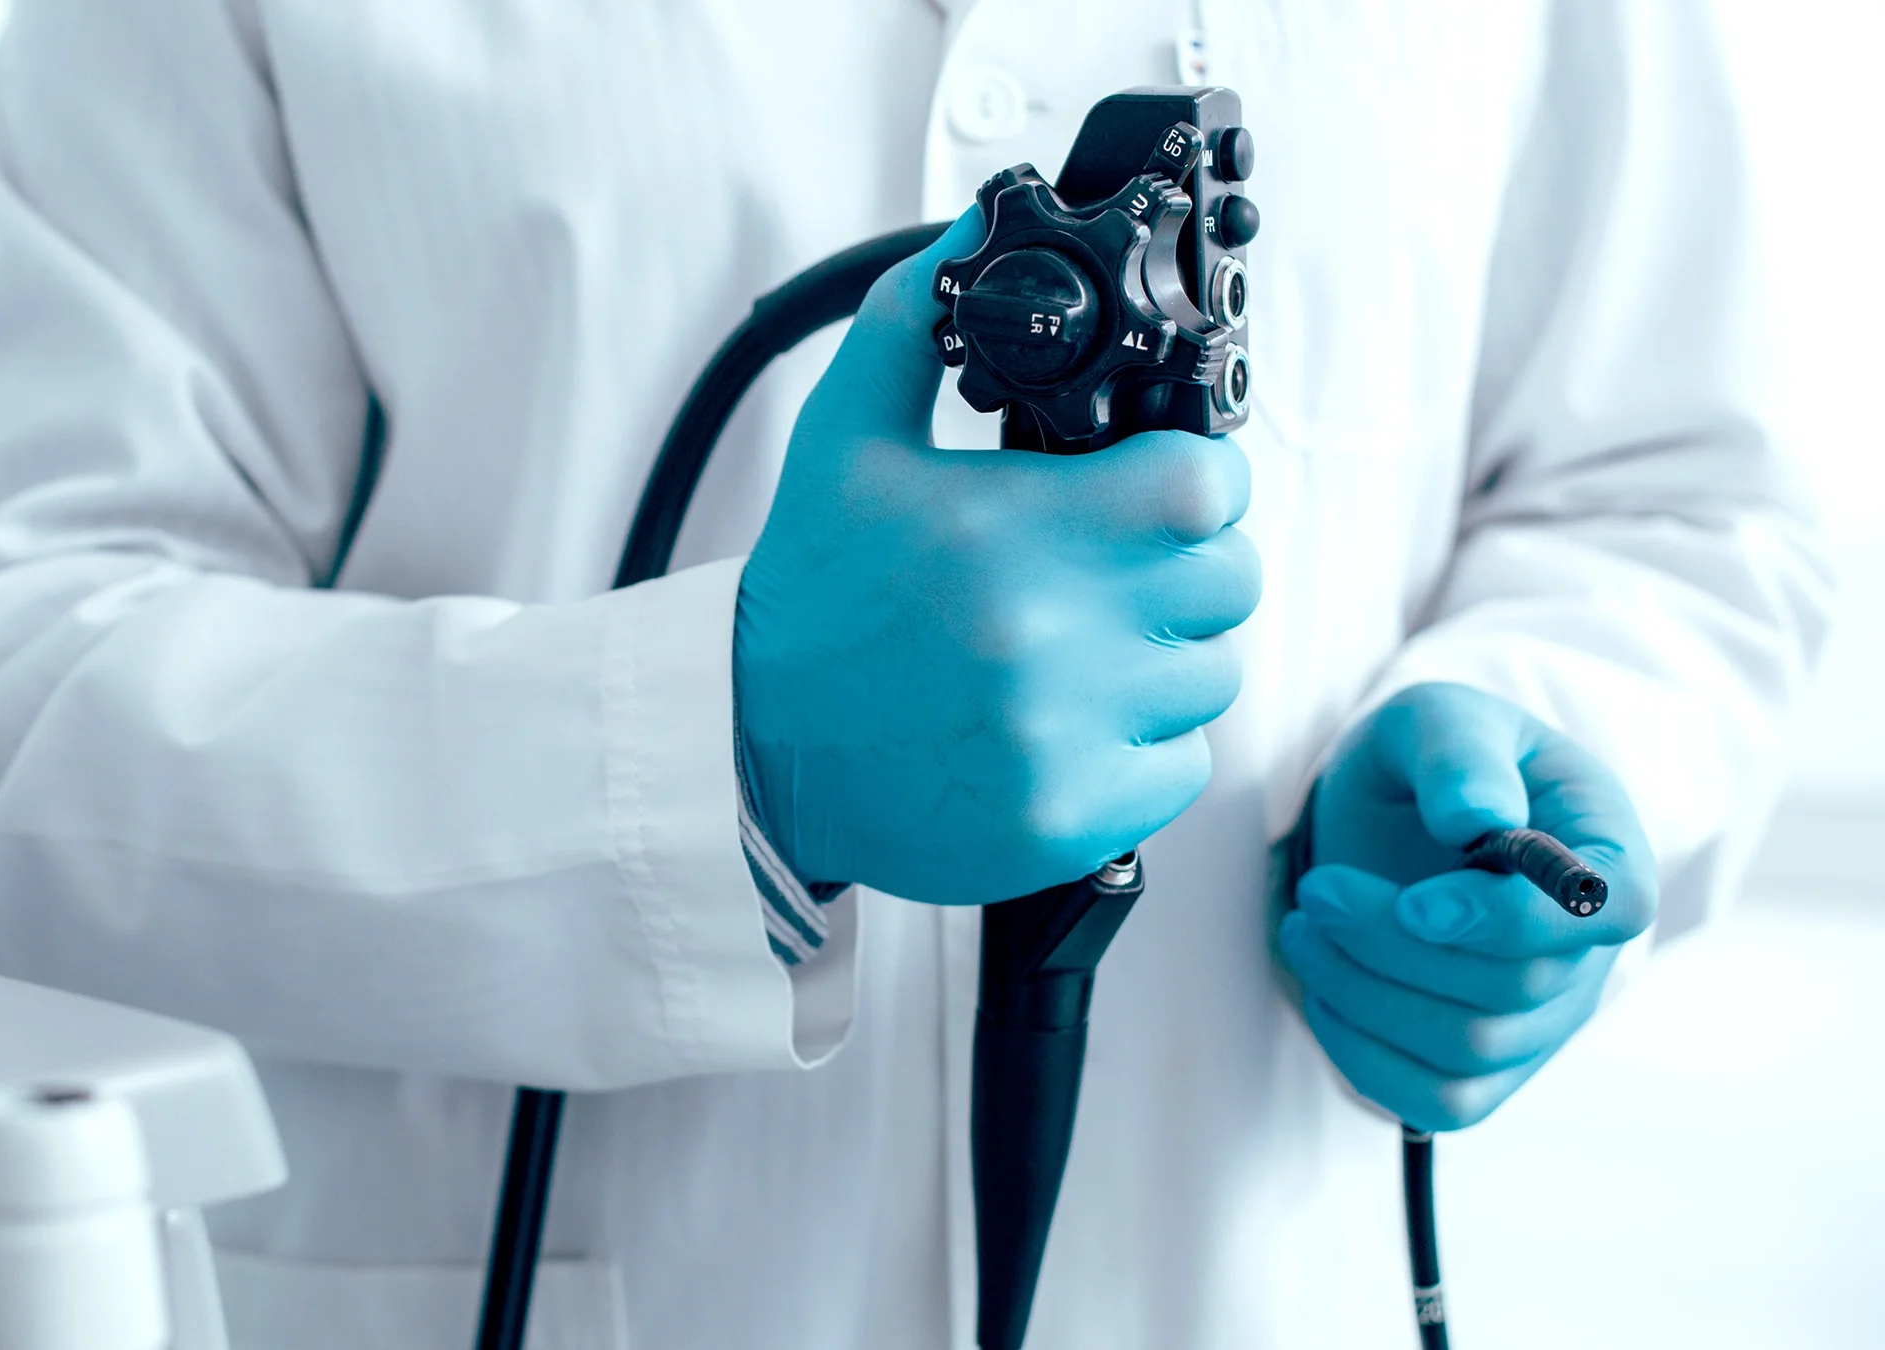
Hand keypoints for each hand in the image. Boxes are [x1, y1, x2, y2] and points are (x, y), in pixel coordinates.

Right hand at [733, 208, 1262, 904]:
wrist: (751, 749)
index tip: (1155, 489)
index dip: (1196, 480)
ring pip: (1210, 678)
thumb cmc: (810, 593)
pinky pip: (1180, 768)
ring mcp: (1070, 736)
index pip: (1209, 488)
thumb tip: (979, 228)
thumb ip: (917, 319)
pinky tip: (1069, 722)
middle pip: (1229, 582)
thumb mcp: (843, 436)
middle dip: (1182, 565)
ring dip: (1164, 657)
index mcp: (1016, 531)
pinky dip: (1143, 746)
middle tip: (1112, 569)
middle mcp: (1056, 638)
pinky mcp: (1072, 817)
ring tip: (1081, 648)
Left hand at [1279, 682, 1656, 1129]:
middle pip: (1515, 984)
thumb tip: (1476, 818)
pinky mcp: (1488, 1067)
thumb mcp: (1438, 719)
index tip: (1418, 903)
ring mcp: (1545, 1017)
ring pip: (1469, 1046)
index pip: (1610, 908)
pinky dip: (1363, 1052)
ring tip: (1307, 925)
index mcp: (1605, 848)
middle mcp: (1590, 948)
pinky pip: (1437, 1101)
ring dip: (1363, 991)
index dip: (1515, 920)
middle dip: (1393, 943)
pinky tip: (1326, 986)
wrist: (1399, 816)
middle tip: (1317, 892)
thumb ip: (1459, 754)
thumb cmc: (1433, 761)